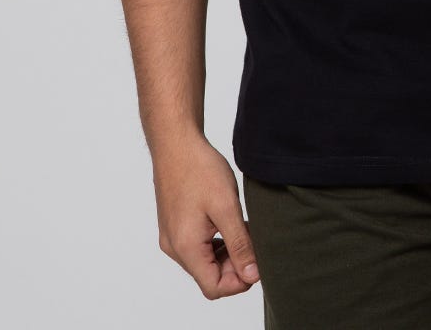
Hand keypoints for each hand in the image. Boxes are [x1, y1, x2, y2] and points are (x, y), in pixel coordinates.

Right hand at [151, 133, 259, 298]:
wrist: (176, 142)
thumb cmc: (199, 169)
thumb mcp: (227, 207)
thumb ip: (240, 244)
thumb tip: (251, 275)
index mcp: (185, 247)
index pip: (214, 287)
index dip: (239, 281)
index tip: (258, 260)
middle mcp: (174, 248)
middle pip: (209, 276)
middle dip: (235, 265)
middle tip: (255, 240)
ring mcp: (172, 237)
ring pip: (204, 262)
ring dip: (227, 253)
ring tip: (245, 228)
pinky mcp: (174, 226)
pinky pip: (198, 247)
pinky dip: (217, 242)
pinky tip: (231, 222)